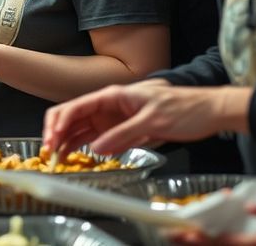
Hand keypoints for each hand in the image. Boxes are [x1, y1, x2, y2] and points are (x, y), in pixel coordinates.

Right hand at [42, 81, 249, 156]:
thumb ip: (123, 135)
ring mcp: (112, 118)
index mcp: (113, 96)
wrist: (207, 112)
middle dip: (57, 133)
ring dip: (66, 142)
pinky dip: (82, 147)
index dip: (60, 123)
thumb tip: (96, 150)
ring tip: (56, 158)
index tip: (52, 140)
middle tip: (49, 152)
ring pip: (81, 129)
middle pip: (73, 117)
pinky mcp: (120, 130)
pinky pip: (95, 138)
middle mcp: (108, 106)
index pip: (76, 106)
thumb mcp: (153, 122)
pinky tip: (73, 156)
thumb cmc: (183, 109)